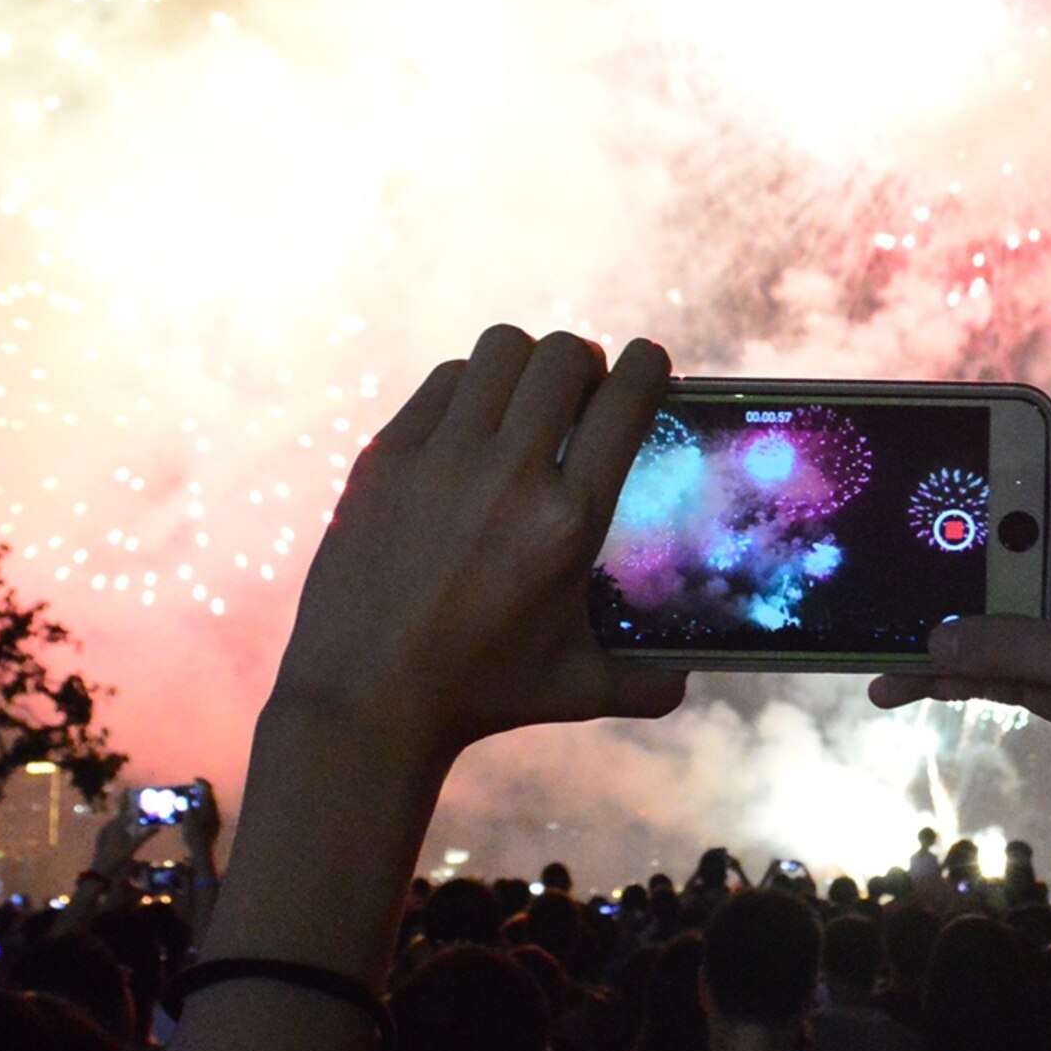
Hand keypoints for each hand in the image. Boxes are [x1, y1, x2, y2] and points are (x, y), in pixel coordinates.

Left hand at [91, 794, 161, 875]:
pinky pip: (111, 829)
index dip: (126, 797)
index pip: (124, 807)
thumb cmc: (118, 857)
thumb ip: (146, 835)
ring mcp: (104, 831)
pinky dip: (118, 829)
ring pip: (116, 823)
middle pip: (121, 815)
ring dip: (124, 822)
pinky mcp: (101, 838)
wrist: (100, 869)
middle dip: (128, 812)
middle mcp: (110, 825)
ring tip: (132, 824)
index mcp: (118, 824)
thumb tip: (159, 827)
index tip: (128, 788)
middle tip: (137, 811)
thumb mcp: (134, 846)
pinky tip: (123, 835)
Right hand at [180, 777, 223, 870]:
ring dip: (202, 799)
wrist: (202, 851)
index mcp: (209, 806)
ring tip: (192, 799)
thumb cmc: (193, 834)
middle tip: (193, 788)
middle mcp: (215, 811)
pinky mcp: (215, 825)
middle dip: (202, 790)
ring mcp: (216, 818)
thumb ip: (189, 804)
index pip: (207, 788)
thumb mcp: (188, 817)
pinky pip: (210, 811)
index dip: (201, 782)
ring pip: (211, 804)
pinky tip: (195, 811)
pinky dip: (203, 807)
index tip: (194, 779)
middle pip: (210, 795)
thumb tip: (189, 795)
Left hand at [267, 328, 685, 757]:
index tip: (650, 362)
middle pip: (565, 356)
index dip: (648, 364)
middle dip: (587, 361)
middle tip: (583, 389)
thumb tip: (685, 683)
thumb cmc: (480, 696)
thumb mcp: (578, 690)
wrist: (365, 700)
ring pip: (502, 350)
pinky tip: (470, 422)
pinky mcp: (387, 456)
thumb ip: (646, 685)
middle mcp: (510, 474)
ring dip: (527, 363)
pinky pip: (443, 381)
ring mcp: (442, 459)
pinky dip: (469, 387)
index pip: (627, 399)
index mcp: (570, 519)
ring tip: (526, 396)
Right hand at [868, 463, 1050, 836]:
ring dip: (928, 627)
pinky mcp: (1050, 683)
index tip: (928, 444)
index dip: (992, 458)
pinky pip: (980, 670)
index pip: (1041, 478)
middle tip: (869, 547)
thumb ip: (1022, 645)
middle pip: (991, 548)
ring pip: (977, 616)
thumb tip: (936, 640)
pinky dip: (939, 678)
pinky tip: (895, 685)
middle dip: (935, 551)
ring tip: (869, 632)